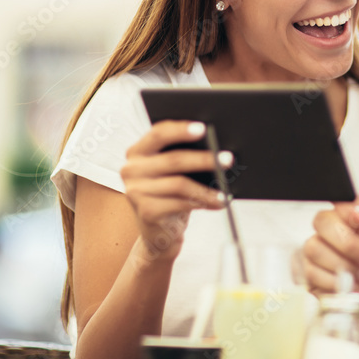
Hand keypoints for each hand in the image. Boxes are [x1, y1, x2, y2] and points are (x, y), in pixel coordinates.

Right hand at [120, 120, 226, 260]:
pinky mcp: (146, 212)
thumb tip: (215, 149)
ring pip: (179, 184)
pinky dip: (203, 202)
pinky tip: (217, 203)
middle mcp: (131, 169)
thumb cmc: (170, 193)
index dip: (181, 130)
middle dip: (204, 159)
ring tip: (226, 190)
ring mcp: (135, 192)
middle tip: (227, 159)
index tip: (203, 128)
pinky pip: (180, 203)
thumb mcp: (172, 172)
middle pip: (173, 160)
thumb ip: (182, 155)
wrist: (159, 230)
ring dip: (207, 188)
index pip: (159, 133)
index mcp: (138, 152)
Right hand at [302, 200, 358, 293]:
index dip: (350, 215)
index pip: (338, 204)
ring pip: (313, 250)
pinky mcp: (314, 276)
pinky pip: (311, 275)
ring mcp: (319, 251)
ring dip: (341, 265)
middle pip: (322, 223)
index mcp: (351, 212)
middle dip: (348, 244)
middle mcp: (330, 229)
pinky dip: (333, 283)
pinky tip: (351, 287)